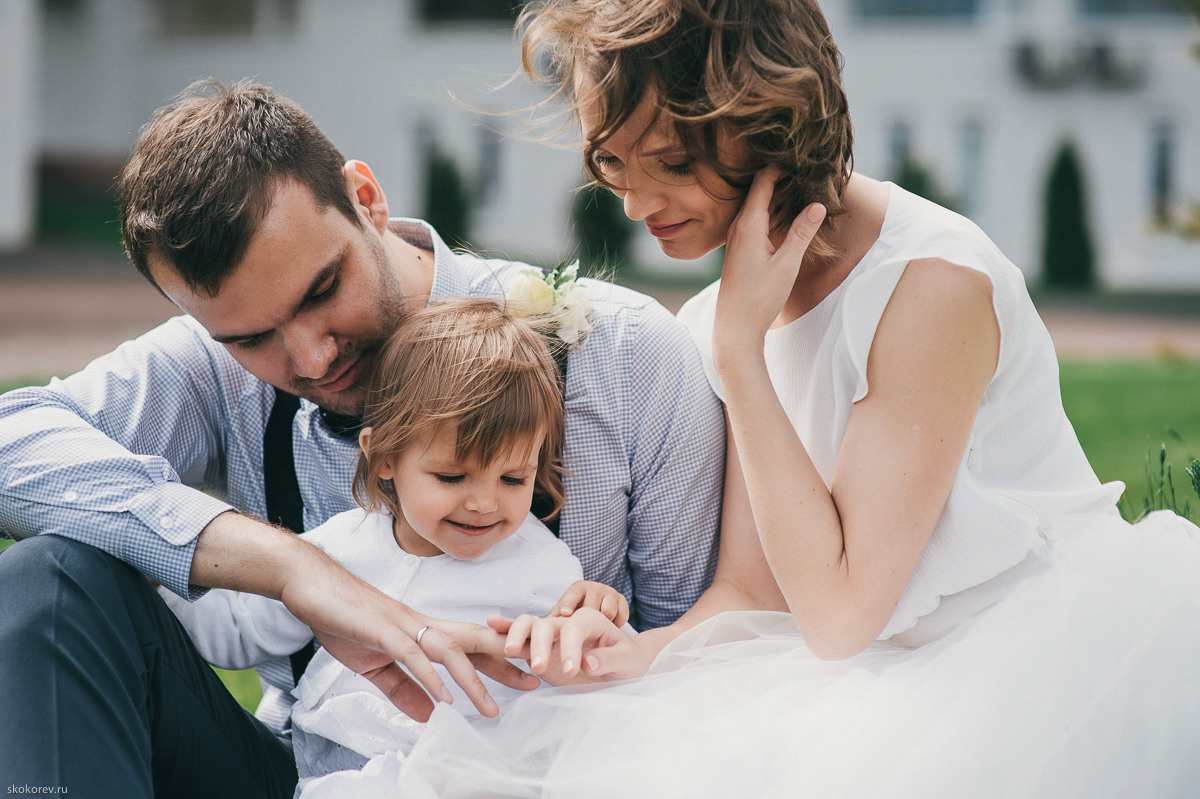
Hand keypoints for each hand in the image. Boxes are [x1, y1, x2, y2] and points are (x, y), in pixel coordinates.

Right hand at [190, 513, 536, 721]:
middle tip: (536, 682)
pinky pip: (413, 656)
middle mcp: (423, 625)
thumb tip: (430, 716)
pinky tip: (443, 699)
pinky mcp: (383, 631)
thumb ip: (405, 689)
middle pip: (475, 642)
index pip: (471, 648)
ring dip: (473, 681)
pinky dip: (430, 677)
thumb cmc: (345, 620)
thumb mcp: (376, 665)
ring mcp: (405, 626)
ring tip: (491, 710)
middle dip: (507, 663)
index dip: (501, 663)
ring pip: (450, 651)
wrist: (311, 586)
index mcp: (424, 632)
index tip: (529, 678)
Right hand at [488, 607, 653, 686]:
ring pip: (529, 625)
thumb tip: (587, 661)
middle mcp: (567, 623)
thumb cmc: (628, 662)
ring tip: (510, 651)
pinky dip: (506, 630)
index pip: (574, 628)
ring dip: (518, 636)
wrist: (622, 668)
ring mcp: (552, 634)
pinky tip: (491, 624)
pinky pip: (522, 637)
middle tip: (540, 668)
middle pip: (547, 624)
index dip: (570, 648)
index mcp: (590, 620)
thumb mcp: (627, 662)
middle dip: (540, 644)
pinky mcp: (541, 649)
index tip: (571, 671)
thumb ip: (608, 659)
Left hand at [549, 580, 629, 627]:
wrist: (600, 612)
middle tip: (582, 633)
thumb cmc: (577, 613)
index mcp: (578, 588)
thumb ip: (557, 616)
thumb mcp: (565, 612)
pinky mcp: (623, 601)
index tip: (565, 613)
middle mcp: (595, 588)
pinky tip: (609, 629)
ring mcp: (610, 593)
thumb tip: (549, 622)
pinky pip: (621, 616)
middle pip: (591, 606)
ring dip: (603, 623)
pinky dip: (615, 625)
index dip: (569, 603)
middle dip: (587, 620)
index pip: (573, 593)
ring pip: (608, 612)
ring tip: (597, 632)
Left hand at [714, 167, 826, 358]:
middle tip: (801, 165)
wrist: (734, 330)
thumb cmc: (759, 300)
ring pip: (754, 205)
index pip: (762, 182)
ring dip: (773, 193)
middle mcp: (737, 228)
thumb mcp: (786, 266)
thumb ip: (802, 233)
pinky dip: (768, 210)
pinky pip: (752, 219)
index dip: (779, 166)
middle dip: (778, 176)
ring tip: (796, 181)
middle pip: (756, 190)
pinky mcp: (737, 251)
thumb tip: (818, 204)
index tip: (798, 156)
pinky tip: (782, 212)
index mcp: (748, 226)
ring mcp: (734, 239)